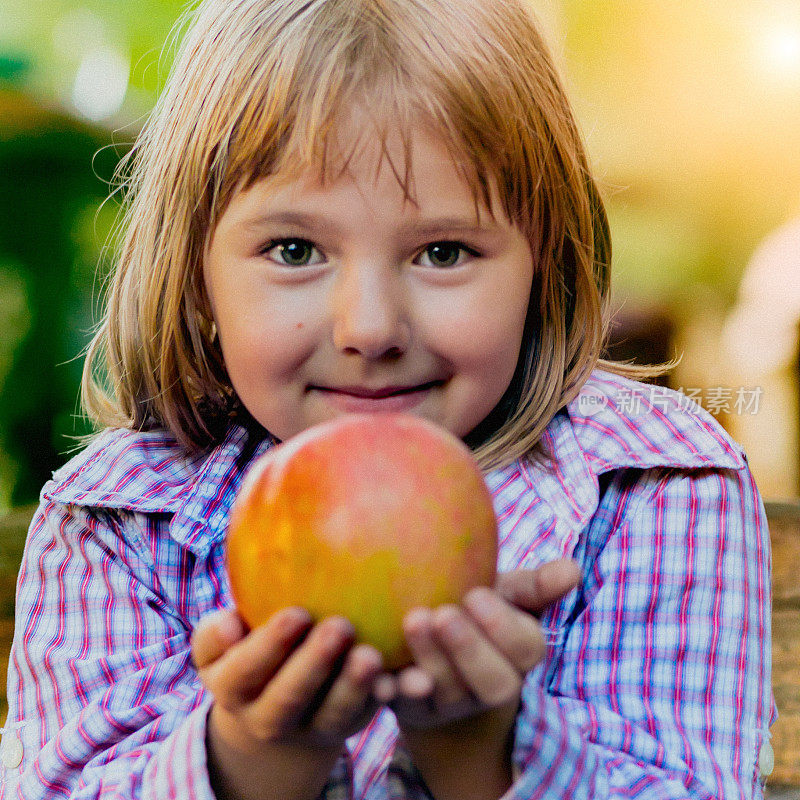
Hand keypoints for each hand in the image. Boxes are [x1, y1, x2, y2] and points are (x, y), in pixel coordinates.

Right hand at [191, 607, 393, 799]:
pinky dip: (381, 697)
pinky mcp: (347, 725)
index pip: (244, 671)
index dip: (269, 646)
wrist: (272, 704)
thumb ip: (215, 634)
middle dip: (315, 663)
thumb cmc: (247, 650)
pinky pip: (366, 715)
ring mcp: (311, 726)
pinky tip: (396, 678)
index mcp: (234, 690)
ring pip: (332, 713)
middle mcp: (268, 717)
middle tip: (339, 626)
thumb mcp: (220, 647)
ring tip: (370, 654)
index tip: (296, 613)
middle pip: (289, 697)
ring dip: (353, 686)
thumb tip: (229, 624)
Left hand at [391, 558, 580, 730]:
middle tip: (442, 613)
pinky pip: (399, 703)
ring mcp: (450, 701)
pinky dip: (387, 686)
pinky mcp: (410, 707)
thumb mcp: (505, 594)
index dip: (502, 626)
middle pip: (492, 682)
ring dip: (429, 658)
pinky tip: (373, 660)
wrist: (438, 645)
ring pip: (444, 692)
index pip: (525, 649)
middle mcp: (489, 686)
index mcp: (517, 655)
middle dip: (468, 649)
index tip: (475, 594)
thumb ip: (536, 586)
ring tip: (411, 619)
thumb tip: (572, 569)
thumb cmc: (476, 607)